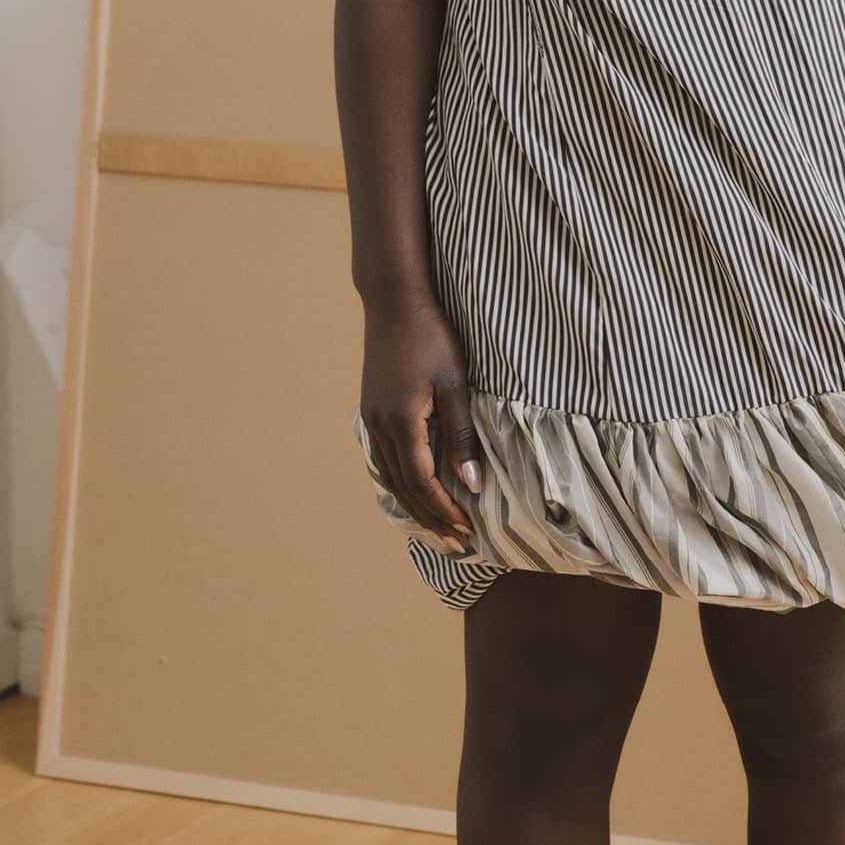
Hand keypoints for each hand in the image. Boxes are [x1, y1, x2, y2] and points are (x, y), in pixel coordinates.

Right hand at [359, 294, 484, 547]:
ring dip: (415, 505)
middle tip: (456, 542)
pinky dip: (401, 484)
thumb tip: (472, 485)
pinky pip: (384, 460)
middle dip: (431, 518)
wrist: (394, 302)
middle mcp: (380, 427)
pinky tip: (414, 491)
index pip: (423, 484)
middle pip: (404, 489)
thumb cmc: (431, 336)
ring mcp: (372, 419)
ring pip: (391, 478)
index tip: (466, 531)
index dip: (444, 512)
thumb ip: (461, 435)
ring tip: (438, 527)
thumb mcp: (455, 383)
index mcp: (402, 422)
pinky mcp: (372, 410)